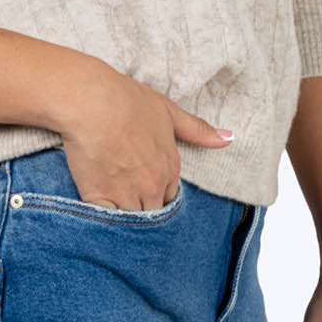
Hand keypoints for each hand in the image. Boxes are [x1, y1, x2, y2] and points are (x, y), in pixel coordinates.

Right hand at [59, 65, 233, 211]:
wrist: (92, 102)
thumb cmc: (128, 101)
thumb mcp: (168, 111)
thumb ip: (198, 130)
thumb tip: (229, 138)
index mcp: (170, 167)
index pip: (170, 197)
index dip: (157, 193)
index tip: (144, 186)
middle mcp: (152, 186)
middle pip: (152, 213)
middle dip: (143, 208)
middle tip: (127, 197)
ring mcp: (126, 194)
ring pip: (131, 221)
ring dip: (124, 216)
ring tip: (112, 205)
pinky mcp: (99, 197)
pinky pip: (106, 220)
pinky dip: (103, 219)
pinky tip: (98, 211)